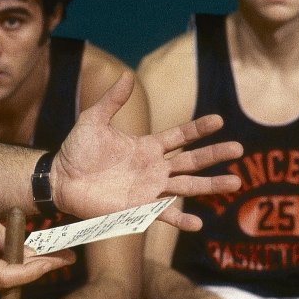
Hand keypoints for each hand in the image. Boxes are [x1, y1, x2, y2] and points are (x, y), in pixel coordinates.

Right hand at [0, 203, 73, 298]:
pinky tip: (17, 255)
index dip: (39, 268)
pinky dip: (7, 268)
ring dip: (23, 267)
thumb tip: (31, 251)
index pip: (12, 276)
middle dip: (39, 267)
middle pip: (13, 281)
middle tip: (67, 255)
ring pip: (5, 282)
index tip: (61, 259)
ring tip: (46, 251)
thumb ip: (4, 237)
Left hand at [51, 72, 242, 230]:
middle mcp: (153, 168)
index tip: (220, 121)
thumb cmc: (76, 150)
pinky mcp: (137, 209)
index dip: (199, 129)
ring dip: (209, 186)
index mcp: (147, 147)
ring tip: (234, 183)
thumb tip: (127, 75)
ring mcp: (148, 189)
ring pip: (186, 187)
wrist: (59, 178)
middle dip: (214, 155)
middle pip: (191, 161)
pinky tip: (198, 223)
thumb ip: (112, 101)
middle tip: (239, 149)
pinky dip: (180, 219)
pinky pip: (162, 215)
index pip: (180, 136)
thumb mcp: (93, 120)